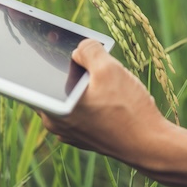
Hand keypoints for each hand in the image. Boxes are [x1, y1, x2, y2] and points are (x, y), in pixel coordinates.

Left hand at [38, 39, 175, 171]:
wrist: (151, 145)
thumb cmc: (128, 110)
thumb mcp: (109, 69)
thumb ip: (88, 50)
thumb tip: (79, 48)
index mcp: (52, 108)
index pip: (35, 76)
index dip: (44, 56)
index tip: (52, 41)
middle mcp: (55, 123)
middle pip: (56, 84)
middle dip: (72, 69)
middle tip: (89, 57)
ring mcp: (70, 132)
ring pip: (72, 97)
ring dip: (86, 85)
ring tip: (108, 79)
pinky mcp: (85, 137)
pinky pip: (83, 110)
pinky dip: (93, 99)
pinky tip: (113, 95)